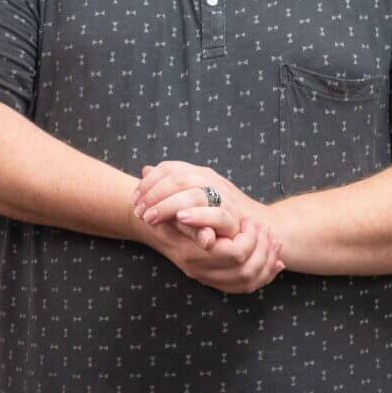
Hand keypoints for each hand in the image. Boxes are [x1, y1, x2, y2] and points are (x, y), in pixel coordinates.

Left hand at [133, 161, 269, 238]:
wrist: (256, 224)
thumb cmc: (216, 211)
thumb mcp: (190, 196)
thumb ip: (170, 185)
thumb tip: (145, 170)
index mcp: (199, 172)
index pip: (169, 168)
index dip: (148, 183)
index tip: (134, 199)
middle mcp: (211, 179)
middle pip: (177, 179)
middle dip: (153, 196)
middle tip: (139, 213)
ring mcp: (224, 196)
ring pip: (193, 193)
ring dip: (168, 207)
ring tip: (150, 219)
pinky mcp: (234, 216)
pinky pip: (215, 212)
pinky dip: (197, 215)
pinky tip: (180, 220)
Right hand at [140, 213, 286, 294]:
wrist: (155, 226)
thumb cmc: (165, 215)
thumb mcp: (173, 214)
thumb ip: (192, 225)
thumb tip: (209, 238)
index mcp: (193, 255)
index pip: (234, 254)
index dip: (249, 238)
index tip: (248, 220)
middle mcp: (201, 271)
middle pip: (246, 270)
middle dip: (262, 248)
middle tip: (263, 228)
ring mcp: (208, 278)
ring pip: (249, 281)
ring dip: (267, 260)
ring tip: (271, 239)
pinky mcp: (215, 281)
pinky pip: (246, 287)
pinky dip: (265, 274)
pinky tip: (275, 262)